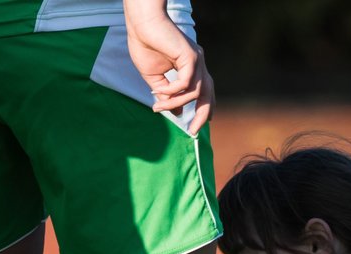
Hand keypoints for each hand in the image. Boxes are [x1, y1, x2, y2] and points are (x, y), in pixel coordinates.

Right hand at [123, 0, 214, 133]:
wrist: (141, 24)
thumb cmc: (145, 44)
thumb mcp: (155, 78)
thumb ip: (166, 95)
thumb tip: (175, 113)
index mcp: (191, 67)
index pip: (205, 91)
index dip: (205, 108)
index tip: (196, 125)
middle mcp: (198, 64)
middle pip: (209, 94)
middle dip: (203, 115)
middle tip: (192, 131)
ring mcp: (197, 60)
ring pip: (195, 92)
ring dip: (175, 103)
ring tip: (158, 107)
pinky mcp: (191, 56)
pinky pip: (186, 83)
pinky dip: (173, 91)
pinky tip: (158, 91)